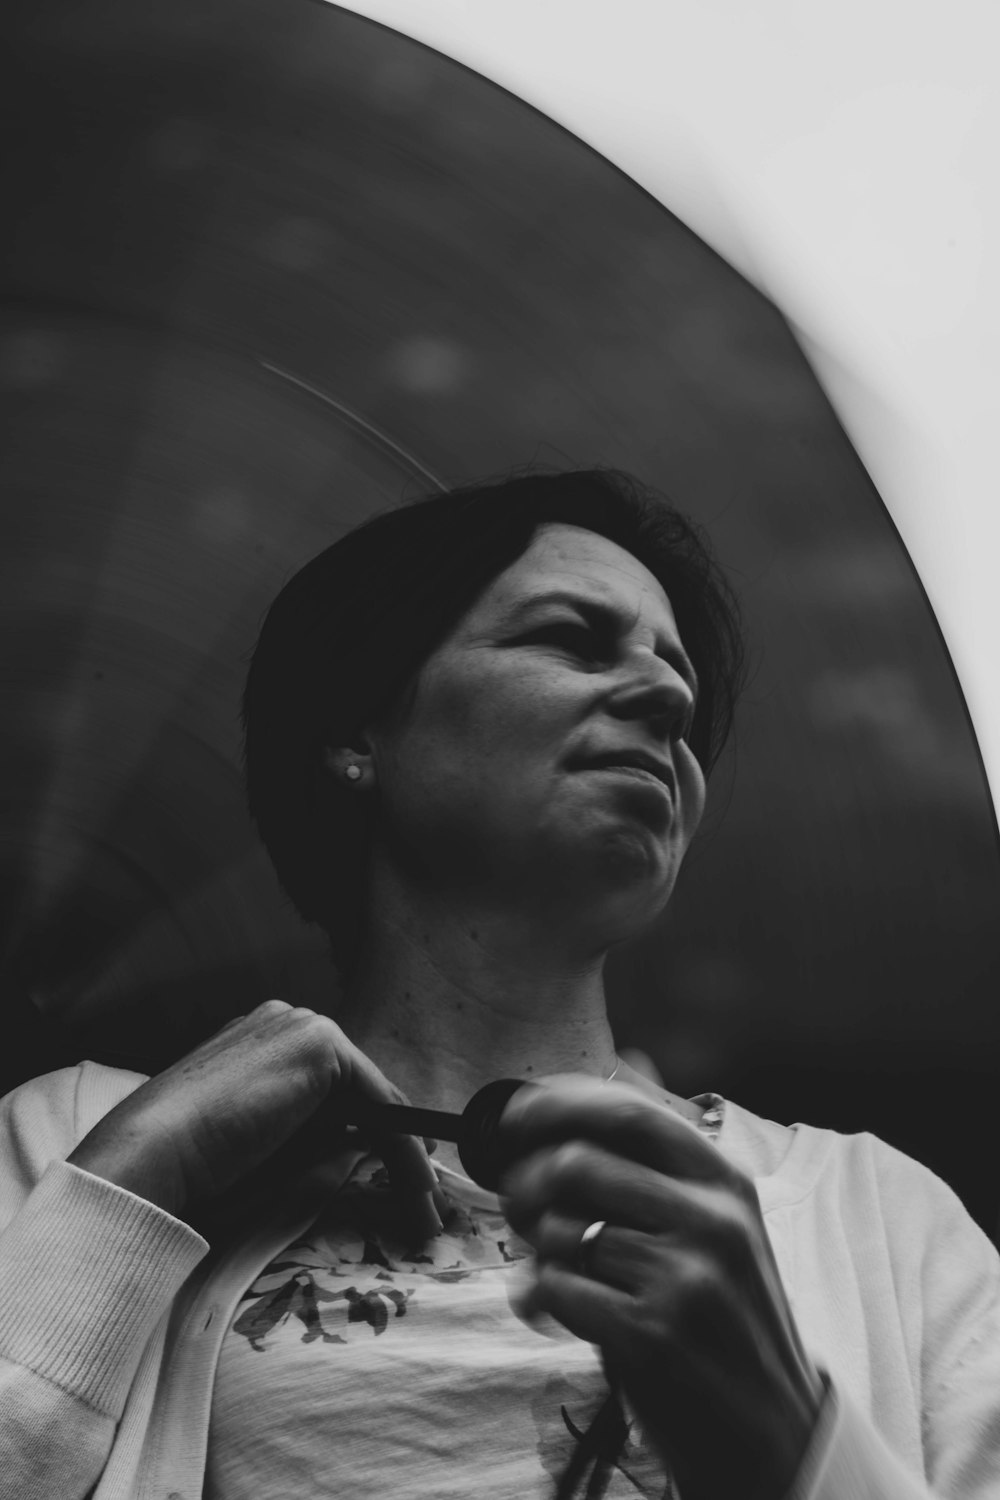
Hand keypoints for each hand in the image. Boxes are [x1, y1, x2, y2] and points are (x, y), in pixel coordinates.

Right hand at [67, 1000, 442, 1239]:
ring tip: (424, 1206)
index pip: (335, 1088)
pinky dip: (403, 1148)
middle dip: (396, 1144)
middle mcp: (287, 1022)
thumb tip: (364, 1146)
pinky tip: (417, 1186)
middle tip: (421, 1198)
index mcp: (262, 1042)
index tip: (397, 1177)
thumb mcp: (265, 1145)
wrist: (155, 1153)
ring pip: (375, 1097)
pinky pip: (379, 1103)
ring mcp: (303, 1026)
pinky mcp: (320, 1045)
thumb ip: (311, 1134)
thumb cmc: (196, 1166)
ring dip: (407, 1155)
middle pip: (362, 1089)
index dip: (372, 1132)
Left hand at [499, 1076, 824, 1499]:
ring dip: (536, 1247)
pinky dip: (540, 1295)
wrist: (775, 1431)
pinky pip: (558, 1287)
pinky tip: (552, 1307)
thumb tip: (635, 1058)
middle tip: (516, 1202)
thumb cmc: (728, 1320)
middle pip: (582, 1162)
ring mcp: (685, 1278)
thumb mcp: (722, 1225)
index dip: (560, 1104)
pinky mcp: (652, 1335)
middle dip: (529, 1176)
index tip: (517, 1115)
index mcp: (726, 1184)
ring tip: (551, 1266)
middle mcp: (712, 1221)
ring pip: (562, 1228)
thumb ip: (670, 1157)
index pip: (630, 1113)